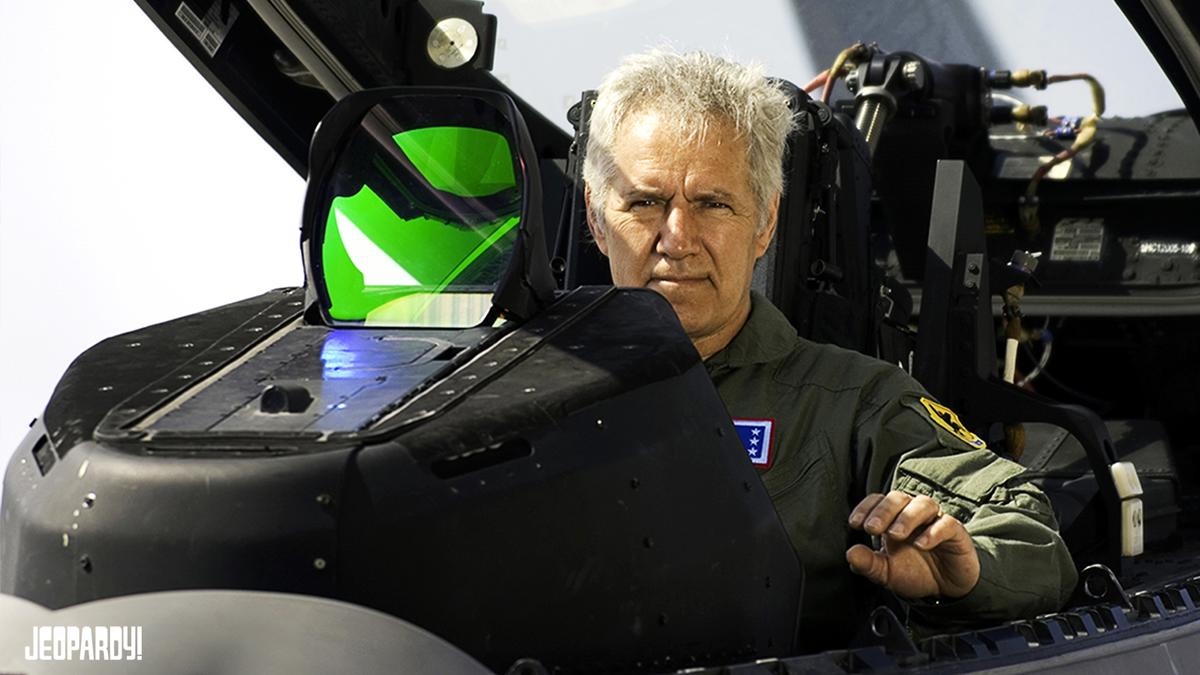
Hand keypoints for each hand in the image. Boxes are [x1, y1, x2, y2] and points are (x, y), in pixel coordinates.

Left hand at [846, 490, 979, 599]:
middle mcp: (914, 514)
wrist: (946, 589)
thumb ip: (868, 563)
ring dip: (907, 517)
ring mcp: (936, 521)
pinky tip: (921, 544)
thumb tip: (849, 554)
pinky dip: (933, 532)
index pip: (879, 501)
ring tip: (895, 535)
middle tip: (872, 528)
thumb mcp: (886, 573)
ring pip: (923, 504)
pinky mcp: (956, 533)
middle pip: (899, 497)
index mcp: (894, 518)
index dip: (866, 508)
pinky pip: (947, 523)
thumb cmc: (915, 573)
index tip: (855, 523)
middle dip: (883, 511)